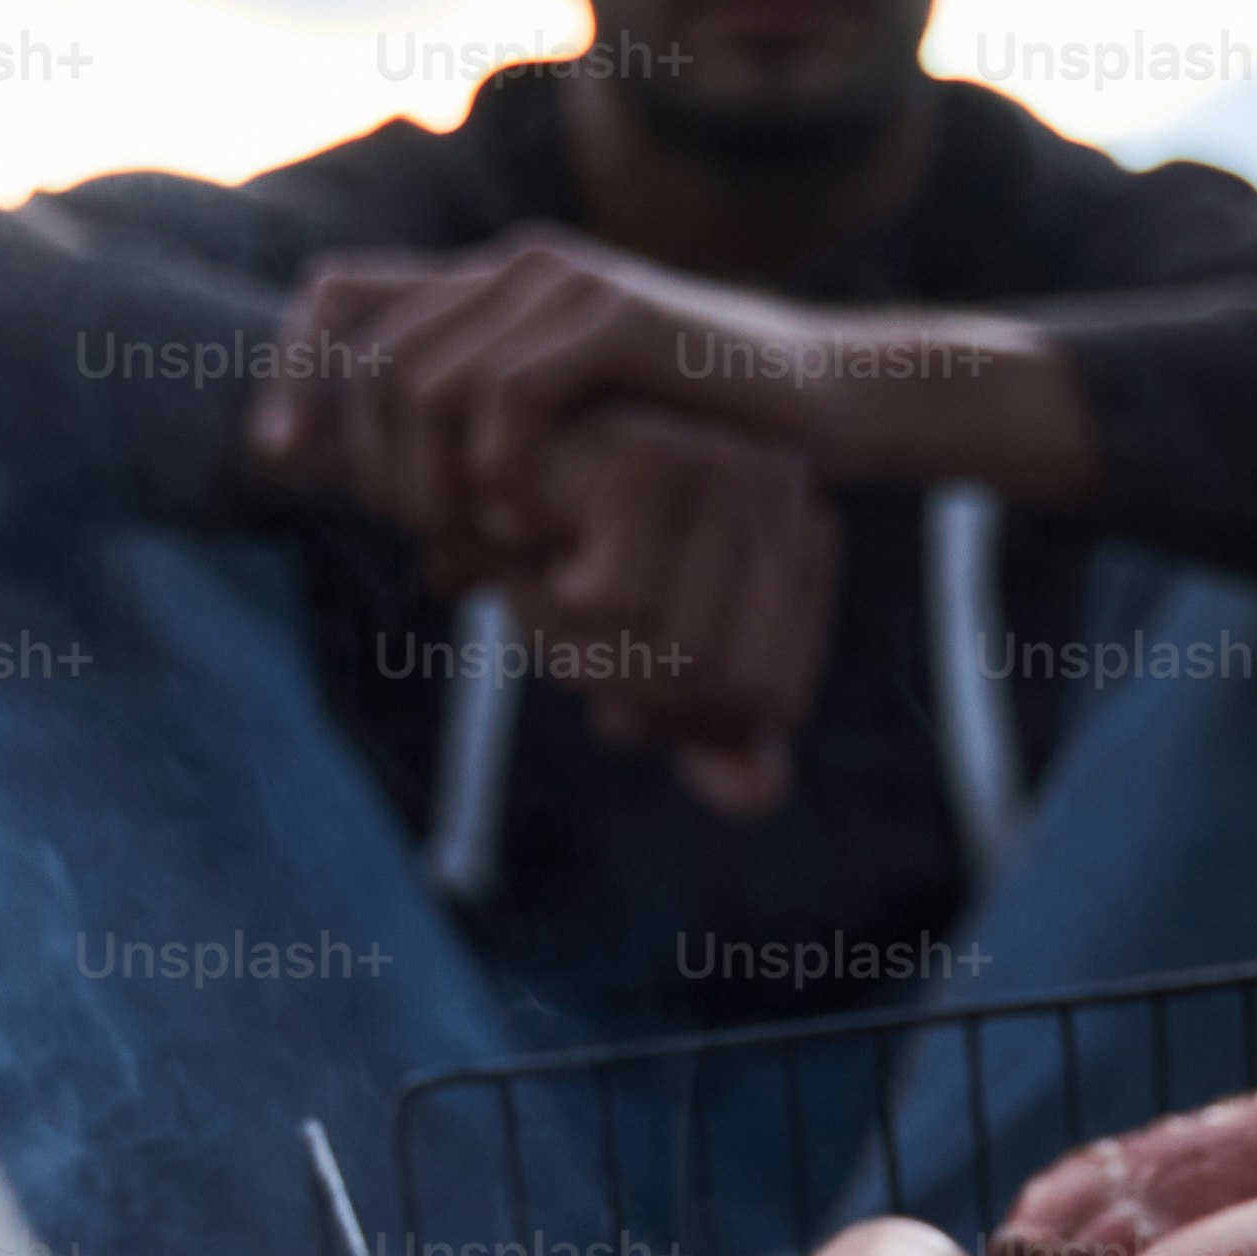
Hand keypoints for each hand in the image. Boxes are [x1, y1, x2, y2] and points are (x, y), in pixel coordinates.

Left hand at [250, 231, 825, 557]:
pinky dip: (498, 476)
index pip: (338, 297)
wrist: (826, 401)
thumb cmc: (706, 446)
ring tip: (486, 541)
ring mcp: (565, 285)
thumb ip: (508, 492)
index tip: (279, 464)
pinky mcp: (617, 316)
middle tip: (427, 539)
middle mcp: (514, 270)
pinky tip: (534, 523)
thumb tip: (428, 571)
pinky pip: (503, 399)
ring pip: (421, 385)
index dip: (289, 373)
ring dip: (433, 484)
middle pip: (369, 363)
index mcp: (491, 293)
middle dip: (374, 468)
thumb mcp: (585, 466)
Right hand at [498, 408, 831, 819]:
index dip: (684, 712)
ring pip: (679, 655)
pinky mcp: (652, 459)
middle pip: (727, 682)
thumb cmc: (558, 559)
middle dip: (631, 689)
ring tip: (549, 582)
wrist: (452, 464)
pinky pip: (626, 607)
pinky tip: (529, 543)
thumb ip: (706, 729)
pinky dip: (561, 607)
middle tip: (572, 620)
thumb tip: (760, 796)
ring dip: (589, 655)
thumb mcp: (639, 661)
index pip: (772, 698)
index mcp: (804, 531)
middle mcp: (783, 487)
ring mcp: (725, 464)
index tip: (622, 656)